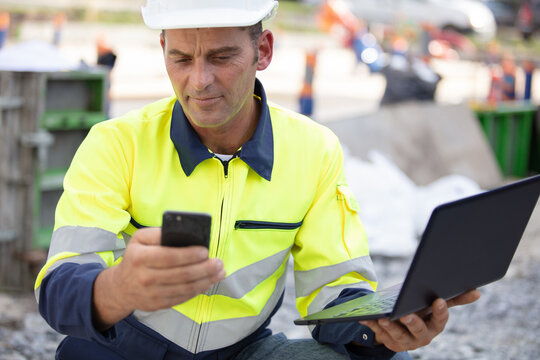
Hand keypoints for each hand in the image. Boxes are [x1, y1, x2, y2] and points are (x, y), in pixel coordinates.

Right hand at [93, 227, 225, 328]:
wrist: (121, 287)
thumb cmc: (136, 257)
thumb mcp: (140, 239)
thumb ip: (159, 233)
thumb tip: (184, 232)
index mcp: (140, 257)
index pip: (169, 256)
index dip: (189, 255)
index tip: (205, 251)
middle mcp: (145, 277)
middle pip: (181, 274)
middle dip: (204, 268)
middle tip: (219, 262)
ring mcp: (152, 294)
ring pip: (185, 288)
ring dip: (206, 280)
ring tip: (220, 272)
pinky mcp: (159, 304)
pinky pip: (183, 297)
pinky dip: (199, 290)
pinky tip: (208, 282)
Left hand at [359, 289, 480, 351]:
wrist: (400, 324)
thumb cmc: (420, 310)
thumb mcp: (434, 304)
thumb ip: (454, 299)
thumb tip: (477, 292)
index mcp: (435, 325)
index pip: (440, 320)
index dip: (440, 311)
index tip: (438, 300)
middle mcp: (421, 336)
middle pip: (418, 330)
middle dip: (412, 323)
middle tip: (405, 315)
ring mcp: (404, 341)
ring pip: (397, 335)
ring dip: (390, 327)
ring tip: (383, 318)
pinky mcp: (388, 341)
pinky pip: (379, 334)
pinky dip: (372, 326)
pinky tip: (365, 318)